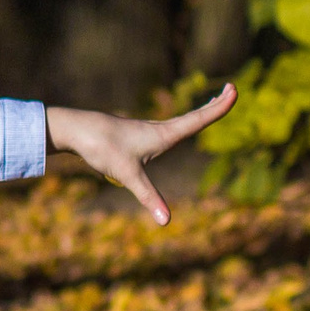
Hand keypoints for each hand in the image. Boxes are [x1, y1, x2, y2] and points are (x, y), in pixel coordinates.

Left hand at [44, 84, 236, 225]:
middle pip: (193, 115)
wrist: (74, 129)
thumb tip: (166, 221)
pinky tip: (173, 129)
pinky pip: (166, 126)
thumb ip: (149, 197)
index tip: (235, 90)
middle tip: (232, 90)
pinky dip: (180, 122)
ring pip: (179, 120)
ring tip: (211, 106)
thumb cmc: (102, 147)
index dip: (218, 106)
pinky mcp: (134, 134)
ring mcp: (145, 130)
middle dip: (214, 105)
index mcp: (162, 134)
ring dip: (198, 112)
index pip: (198, 119)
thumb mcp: (128, 174)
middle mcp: (157, 128)